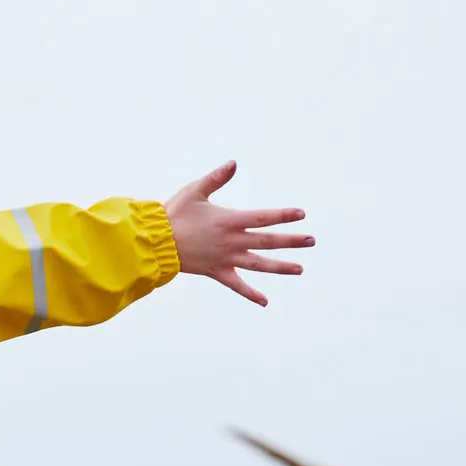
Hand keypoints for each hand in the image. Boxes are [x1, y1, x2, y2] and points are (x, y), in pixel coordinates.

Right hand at [164, 160, 310, 305]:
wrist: (154, 243)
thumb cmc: (173, 214)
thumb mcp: (194, 191)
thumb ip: (216, 178)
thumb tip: (234, 163)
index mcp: (228, 221)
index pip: (262, 218)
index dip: (282, 216)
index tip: (301, 214)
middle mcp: (231, 241)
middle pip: (267, 241)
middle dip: (291, 241)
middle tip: (311, 241)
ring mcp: (225, 259)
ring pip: (258, 264)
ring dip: (280, 267)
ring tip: (300, 269)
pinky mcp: (216, 272)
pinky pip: (237, 285)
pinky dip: (251, 294)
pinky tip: (265, 302)